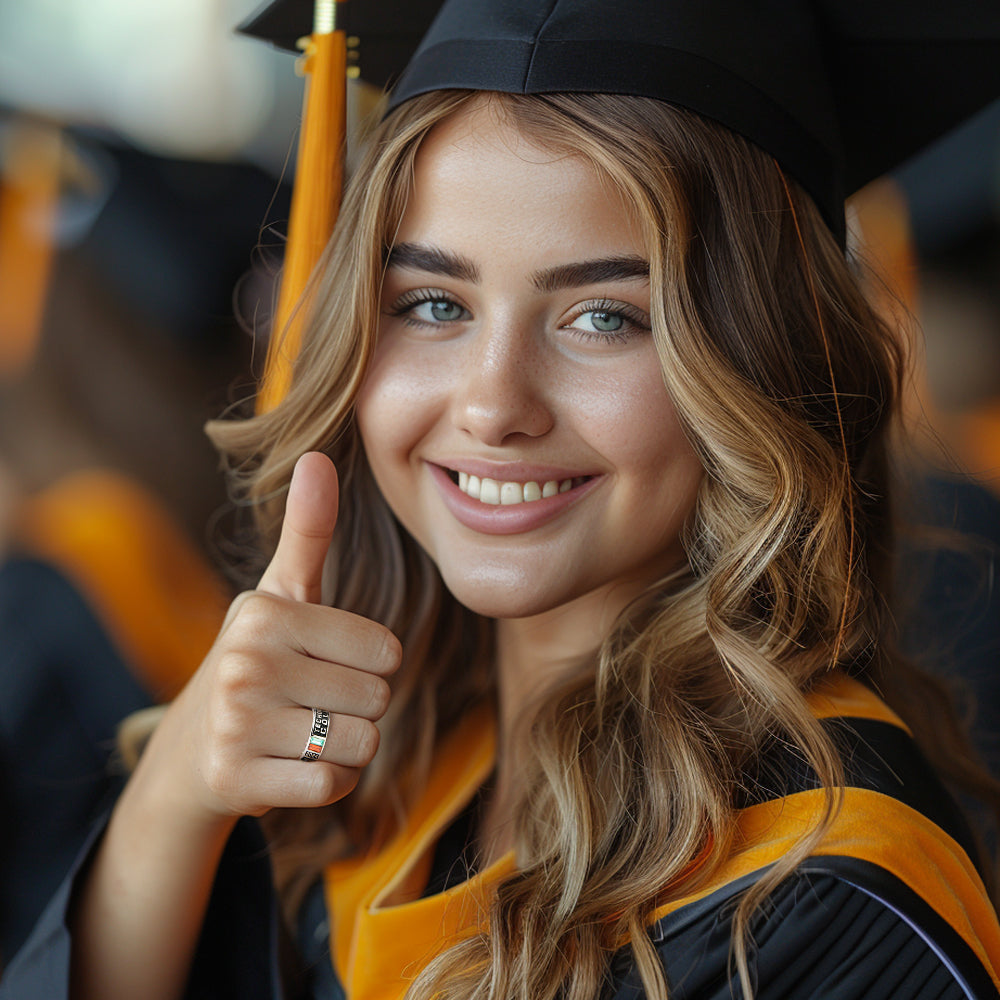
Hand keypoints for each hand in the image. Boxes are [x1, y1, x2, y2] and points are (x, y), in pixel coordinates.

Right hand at [143, 451, 400, 821]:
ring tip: (300, 733)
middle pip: (378, 699)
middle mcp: (246, 663)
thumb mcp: (282, 594)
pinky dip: (325, 784)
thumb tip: (317, 455)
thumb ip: (308, 530)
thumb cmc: (259, 660)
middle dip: (357, 708)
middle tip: (308, 703)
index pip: (387, 651)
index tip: (324, 663)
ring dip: (344, 748)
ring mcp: (236, 723)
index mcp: (267, 611)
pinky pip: (333, 787)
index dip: (370, 664)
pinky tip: (288, 766)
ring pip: (362, 746)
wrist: (193, 747)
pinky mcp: (235, 779)